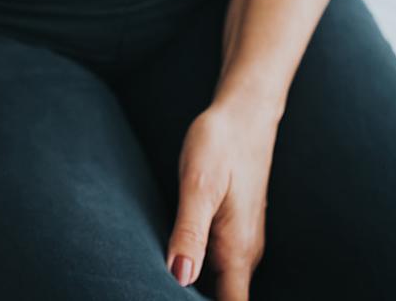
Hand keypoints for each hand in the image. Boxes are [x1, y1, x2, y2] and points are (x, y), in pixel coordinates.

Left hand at [167, 101, 278, 299]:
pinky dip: (197, 269)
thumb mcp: (197, 185)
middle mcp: (244, 253)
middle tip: (150, 289)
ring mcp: (240, 242)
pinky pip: (217, 265)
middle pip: (225, 300)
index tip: (168, 300)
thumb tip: (180, 277)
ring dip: (194, 289)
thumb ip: (189, 233)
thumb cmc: (220, 144)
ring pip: (221, 284)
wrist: (243, 112)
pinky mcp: (232, 230)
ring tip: (156, 282)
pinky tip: (173, 260)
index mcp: (238, 249)